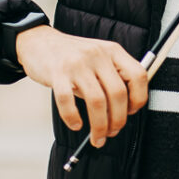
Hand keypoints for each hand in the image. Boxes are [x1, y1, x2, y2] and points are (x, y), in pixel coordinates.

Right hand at [15, 25, 147, 145]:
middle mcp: (98, 54)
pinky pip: (68, 101)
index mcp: (113, 50)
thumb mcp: (99, 57)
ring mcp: (77, 63)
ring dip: (99, 126)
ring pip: (97, 101)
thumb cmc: (72, 55)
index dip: (138, 98)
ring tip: (97, 137)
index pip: (138, 75)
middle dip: (118, 120)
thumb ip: (112, 77)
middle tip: (112, 132)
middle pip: (118, 93)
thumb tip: (123, 111)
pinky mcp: (57, 72)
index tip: (131, 112)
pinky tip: (75, 124)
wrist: (40, 41)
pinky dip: (73, 118)